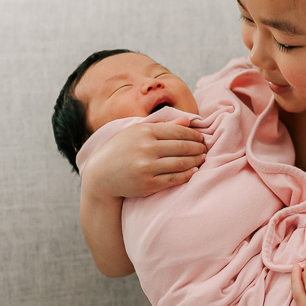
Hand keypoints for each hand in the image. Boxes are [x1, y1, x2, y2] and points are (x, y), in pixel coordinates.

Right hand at [80, 119, 205, 198]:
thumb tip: (187, 121)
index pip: (177, 131)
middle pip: (182, 147)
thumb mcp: (136, 132)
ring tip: (202, 159)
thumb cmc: (121, 150)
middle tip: (205, 149)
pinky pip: (173, 179)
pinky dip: (187, 175)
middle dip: (197, 148)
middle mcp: (146, 148)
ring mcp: (146, 167)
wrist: (100, 175)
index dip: (193, 135)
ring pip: (180, 163)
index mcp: (144, 131)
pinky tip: (194, 171)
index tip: (201, 138)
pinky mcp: (147, 184)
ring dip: (195, 161)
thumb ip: (162, 126)